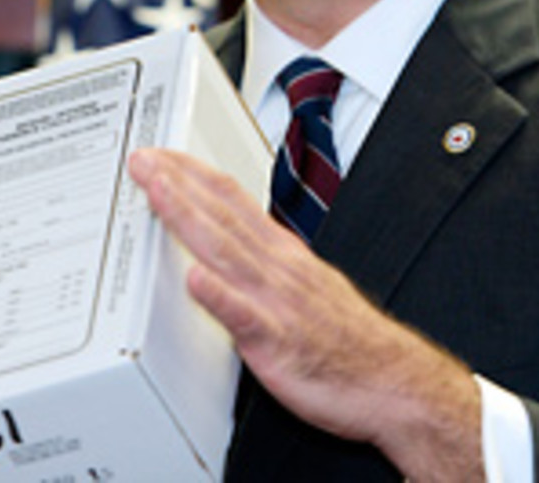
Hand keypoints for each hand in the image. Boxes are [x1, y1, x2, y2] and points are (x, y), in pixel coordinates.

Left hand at [128, 148, 482, 481]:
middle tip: (143, 159)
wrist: (395, 381)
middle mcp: (279, 269)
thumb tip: (234, 249)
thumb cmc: (350, 342)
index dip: (194, 175)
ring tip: (158, 192)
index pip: (232, 201)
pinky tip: (195, 279)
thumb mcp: (308, 285)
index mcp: (283, 255)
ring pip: (226, 252)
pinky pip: (245, 317)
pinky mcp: (279, 342)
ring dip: (188, 219)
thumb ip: (267, 265)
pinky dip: (220, 295)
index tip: (162, 157)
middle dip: (178, 184)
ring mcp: (278, 302)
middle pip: (221, 216)